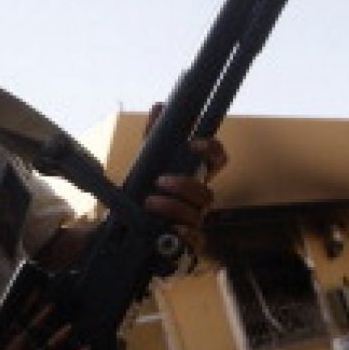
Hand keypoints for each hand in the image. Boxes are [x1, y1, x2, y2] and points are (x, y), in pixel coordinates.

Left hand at [142, 104, 228, 253]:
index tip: (194, 143)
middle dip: (185, 185)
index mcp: (195, 177)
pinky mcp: (187, 243)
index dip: (212, 150)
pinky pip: (194, 240)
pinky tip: (168, 230)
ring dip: (173, 206)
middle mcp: (199, 200)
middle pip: (207, 191)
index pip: (217, 160)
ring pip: (197, 214)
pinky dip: (183, 235)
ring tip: (149, 202)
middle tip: (160, 180)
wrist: (130, 226)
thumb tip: (160, 107)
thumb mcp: (148, 163)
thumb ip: (154, 136)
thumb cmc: (148, 191)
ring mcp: (194, 221)